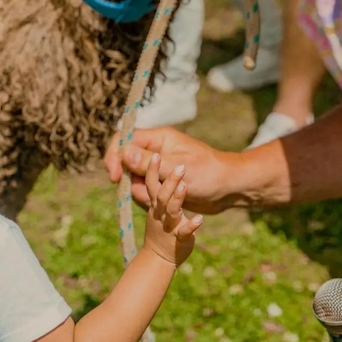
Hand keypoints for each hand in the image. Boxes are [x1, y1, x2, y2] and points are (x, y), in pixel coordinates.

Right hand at [104, 127, 234, 214]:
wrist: (227, 189)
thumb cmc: (208, 173)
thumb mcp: (177, 168)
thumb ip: (148, 163)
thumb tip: (123, 152)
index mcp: (159, 139)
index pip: (124, 139)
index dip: (114, 156)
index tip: (114, 176)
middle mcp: (155, 151)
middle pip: (125, 162)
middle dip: (130, 180)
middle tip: (146, 194)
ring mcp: (157, 167)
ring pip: (133, 179)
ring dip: (142, 192)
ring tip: (162, 199)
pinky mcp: (162, 182)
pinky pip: (144, 190)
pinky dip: (149, 198)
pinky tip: (166, 203)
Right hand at [141, 153, 202, 265]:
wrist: (160, 259)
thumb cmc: (162, 225)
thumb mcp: (155, 206)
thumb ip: (147, 187)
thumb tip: (128, 165)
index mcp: (156, 200)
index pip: (148, 181)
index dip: (149, 169)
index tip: (154, 154)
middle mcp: (161, 211)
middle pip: (159, 193)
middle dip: (167, 180)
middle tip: (177, 165)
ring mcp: (170, 224)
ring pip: (171, 209)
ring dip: (177, 198)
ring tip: (184, 186)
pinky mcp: (181, 238)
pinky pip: (185, 231)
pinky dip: (191, 226)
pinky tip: (199, 219)